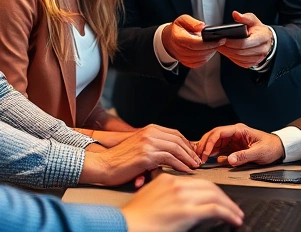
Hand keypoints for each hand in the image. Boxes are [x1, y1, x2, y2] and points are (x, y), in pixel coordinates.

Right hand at [80, 124, 200, 185]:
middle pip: (178, 140)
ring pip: (176, 148)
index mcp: (149, 129)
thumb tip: (172, 155)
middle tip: (197, 161)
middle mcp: (150, 133)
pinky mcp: (146, 155)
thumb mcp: (139, 147)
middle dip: (190, 151)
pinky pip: (170, 159)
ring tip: (194, 167)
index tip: (193, 153)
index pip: (175, 134)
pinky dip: (180, 165)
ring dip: (188, 158)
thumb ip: (154, 146)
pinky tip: (185, 171)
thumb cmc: (120, 161)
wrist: (103, 165)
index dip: (187, 144)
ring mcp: (148, 143)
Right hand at [121, 174, 242, 231]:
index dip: (213, 190)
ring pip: (216, 196)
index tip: (220, 198)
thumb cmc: (134, 217)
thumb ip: (166, 193)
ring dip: (230, 206)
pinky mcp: (186, 211)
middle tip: (232, 207)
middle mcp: (176, 185)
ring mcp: (182, 197)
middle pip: (210, 186)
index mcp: (168, 179)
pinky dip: (228, 214)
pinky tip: (233, 219)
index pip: (198, 181)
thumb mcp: (150, 196)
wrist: (124, 225)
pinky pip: (215, 210)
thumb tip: (181, 200)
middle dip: (225, 197)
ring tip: (236, 215)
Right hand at [162, 14, 219, 67]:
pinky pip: (200, 62)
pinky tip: (209, 51)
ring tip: (215, 45)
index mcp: (178, 38)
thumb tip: (202, 27)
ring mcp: (183, 58)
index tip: (219, 40)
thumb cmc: (178, 29)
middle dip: (212, 47)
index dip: (208, 43)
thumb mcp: (183, 20)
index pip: (196, 43)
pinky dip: (206, 57)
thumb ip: (193, 22)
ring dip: (210, 52)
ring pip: (201, 58)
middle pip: (200, 52)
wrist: (170, 40)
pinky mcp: (187, 63)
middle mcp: (179, 50)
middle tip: (221, 42)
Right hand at [195, 123, 285, 165]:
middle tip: (198, 156)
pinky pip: (220, 150)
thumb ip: (244, 156)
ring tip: (200, 158)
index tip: (205, 152)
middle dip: (204, 145)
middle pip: (214, 136)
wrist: (279, 149)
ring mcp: (233, 141)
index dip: (210, 142)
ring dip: (207, 150)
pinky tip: (208, 159)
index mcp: (239, 130)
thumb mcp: (259, 152)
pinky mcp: (233, 148)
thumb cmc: (271, 147)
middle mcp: (234, 134)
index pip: (219, 133)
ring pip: (215, 143)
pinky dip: (212, 154)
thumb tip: (229, 160)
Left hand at [218, 11, 272, 68]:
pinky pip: (239, 62)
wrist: (266, 40)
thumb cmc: (258, 30)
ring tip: (219, 46)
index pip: (244, 43)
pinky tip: (226, 51)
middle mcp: (262, 50)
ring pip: (238, 58)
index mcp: (262, 38)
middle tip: (217, 42)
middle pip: (240, 52)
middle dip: (227, 48)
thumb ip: (244, 17)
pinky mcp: (252, 63)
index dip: (232, 42)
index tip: (223, 38)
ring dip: (227, 53)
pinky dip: (231, 57)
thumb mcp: (253, 21)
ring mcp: (258, 59)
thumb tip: (235, 14)